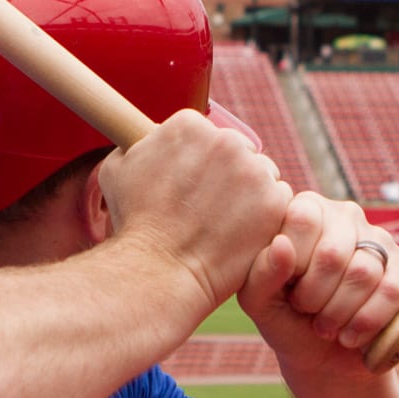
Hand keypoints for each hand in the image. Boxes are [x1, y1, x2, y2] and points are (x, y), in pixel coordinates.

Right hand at [100, 109, 291, 309]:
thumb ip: (142, 145)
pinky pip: (279, 199)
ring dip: (251, 193)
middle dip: (228, 174)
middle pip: (239, 150)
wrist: (158, 271)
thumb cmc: (135, 225)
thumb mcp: (118, 170)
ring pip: (263, 174)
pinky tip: (242, 233)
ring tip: (224, 223)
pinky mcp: (274, 200)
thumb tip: (148, 139)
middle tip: (210, 207)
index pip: (206, 133)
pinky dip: (267, 217)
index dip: (199, 161)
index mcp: (188, 126)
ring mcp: (253, 170)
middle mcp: (224, 140)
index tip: (191, 184)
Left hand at [238, 192, 398, 389]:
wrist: (324, 359)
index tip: (288, 289)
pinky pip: (392, 291)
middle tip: (308, 313)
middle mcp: (346, 215)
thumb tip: (282, 245)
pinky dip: (367, 323)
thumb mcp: (261, 302)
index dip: (293, 266)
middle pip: (332, 253)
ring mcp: (380, 238)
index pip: (303, 218)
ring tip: (327, 327)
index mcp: (306, 210)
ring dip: (339, 315)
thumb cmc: (287, 320)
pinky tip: (353, 335)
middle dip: (314, 298)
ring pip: (363, 274)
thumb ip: (261, 273)